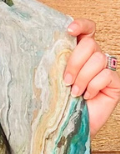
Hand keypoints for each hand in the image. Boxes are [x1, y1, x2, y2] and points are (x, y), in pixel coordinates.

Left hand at [64, 19, 119, 136]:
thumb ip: (55, 64)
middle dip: (75, 62)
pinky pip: (106, 75)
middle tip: (66, 80)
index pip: (86, 30)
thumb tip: (41, 49)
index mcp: (79, 54)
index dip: (81, 25)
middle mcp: (94, 59)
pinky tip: (87, 96)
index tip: (69, 30)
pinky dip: (94, 86)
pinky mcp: (115, 83)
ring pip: (98, 59)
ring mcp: (106, 70)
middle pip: (90, 44)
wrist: (68, 128)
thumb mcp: (53, 81)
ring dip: (83, 77)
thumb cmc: (60, 105)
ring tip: (74, 92)